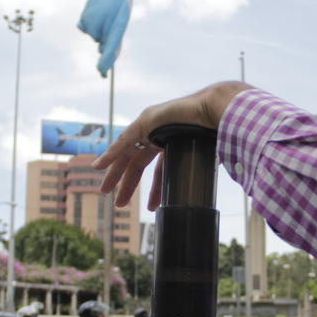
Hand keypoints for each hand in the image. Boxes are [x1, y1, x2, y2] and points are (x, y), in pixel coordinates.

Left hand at [92, 81, 252, 209]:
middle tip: (119, 203)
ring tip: (106, 192)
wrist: (216, 111)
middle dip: (128, 183)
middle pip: (138, 163)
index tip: (151, 205)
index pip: (158, 169)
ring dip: (115, 173)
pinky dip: (110, 154)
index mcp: (173, 144)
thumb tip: (216, 187)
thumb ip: (203, 170)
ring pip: (126, 154)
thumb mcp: (206, 157)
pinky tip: (98, 167)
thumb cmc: (217, 131)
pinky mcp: (144, 122)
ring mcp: (150, 127)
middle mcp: (159, 135)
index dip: (154, 187)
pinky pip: (123, 141)